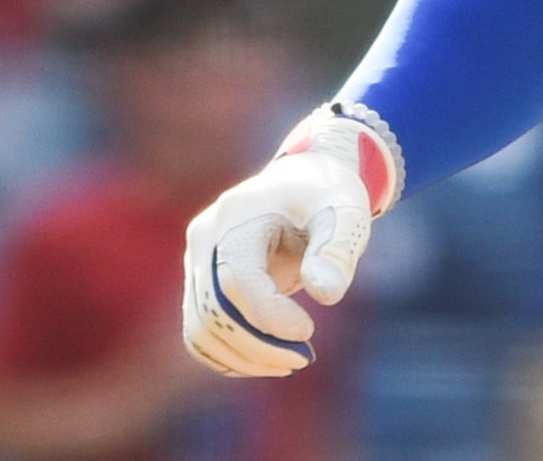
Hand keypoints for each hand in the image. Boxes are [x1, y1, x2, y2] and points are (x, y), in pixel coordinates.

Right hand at [181, 110, 383, 376]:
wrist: (303, 180)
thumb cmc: (327, 195)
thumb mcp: (346, 212)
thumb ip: (338, 249)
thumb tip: (326, 295)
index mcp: (236, 215)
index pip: (238, 280)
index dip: (270, 316)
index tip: (308, 331)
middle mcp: (205, 238)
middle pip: (213, 312)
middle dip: (258, 346)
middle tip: (304, 359)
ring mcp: (196, 261)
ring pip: (200, 330)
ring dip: (244, 358)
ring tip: (292, 362)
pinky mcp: (200, 282)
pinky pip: (200, 332)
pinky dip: (231, 354)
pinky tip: (270, 358)